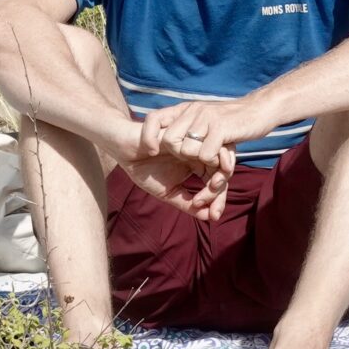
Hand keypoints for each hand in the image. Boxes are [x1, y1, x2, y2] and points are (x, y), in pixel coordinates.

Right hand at [117, 148, 232, 221]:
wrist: (124, 149)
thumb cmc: (144, 169)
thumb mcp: (168, 192)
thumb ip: (188, 204)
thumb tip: (209, 217)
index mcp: (198, 164)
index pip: (218, 180)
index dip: (219, 199)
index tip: (214, 216)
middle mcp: (200, 151)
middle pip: (224, 169)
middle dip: (220, 190)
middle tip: (209, 204)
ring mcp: (193, 140)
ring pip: (219, 156)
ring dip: (216, 175)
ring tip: (205, 190)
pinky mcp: (184, 131)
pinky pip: (203, 143)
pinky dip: (203, 159)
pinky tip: (193, 176)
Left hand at [135, 98, 271, 176]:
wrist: (260, 109)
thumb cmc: (231, 122)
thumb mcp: (205, 120)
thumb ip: (188, 128)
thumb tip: (167, 144)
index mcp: (186, 109)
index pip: (154, 118)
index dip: (148, 135)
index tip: (152, 151)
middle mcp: (192, 110)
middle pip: (169, 140)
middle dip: (180, 155)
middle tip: (198, 159)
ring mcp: (206, 118)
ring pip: (186, 150)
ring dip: (200, 161)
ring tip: (214, 160)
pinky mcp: (221, 127)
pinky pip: (205, 154)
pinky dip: (213, 162)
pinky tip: (223, 158)